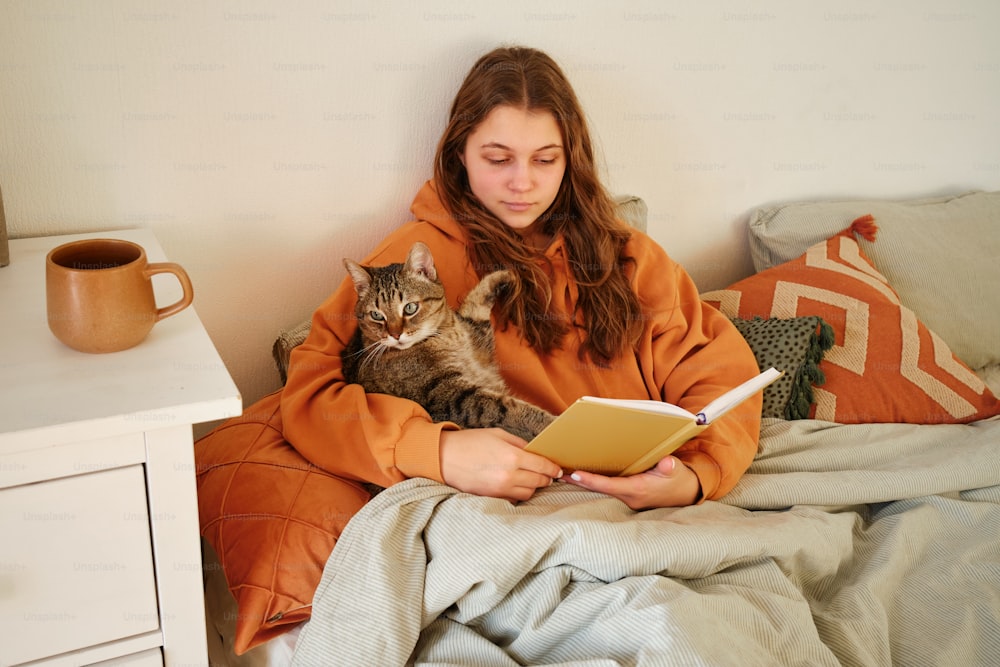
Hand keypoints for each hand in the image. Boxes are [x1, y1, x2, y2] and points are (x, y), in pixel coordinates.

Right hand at [440, 428, 563, 502]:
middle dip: (546, 478)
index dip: (554, 469)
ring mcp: (500, 489)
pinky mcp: (492, 497)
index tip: (558, 470)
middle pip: (539, 482)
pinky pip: (514, 499)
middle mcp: (509, 476)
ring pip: (528, 493)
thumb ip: (520, 444)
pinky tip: (516, 485)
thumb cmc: (470, 442)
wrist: (443, 458)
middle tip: (548, 474)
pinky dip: (519, 493)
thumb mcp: (498, 435)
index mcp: (512, 457)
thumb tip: (536, 453)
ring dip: (533, 486)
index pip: (543, 466)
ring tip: (531, 479)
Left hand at [565, 456, 699, 509]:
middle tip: (558, 471)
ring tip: (564, 471)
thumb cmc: (679, 480)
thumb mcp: (676, 471)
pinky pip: (607, 488)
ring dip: (585, 481)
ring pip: (601, 489)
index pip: (609, 485)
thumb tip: (666, 462)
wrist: (686, 493)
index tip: (574, 474)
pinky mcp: (628, 495)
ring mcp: (628, 497)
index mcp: (637, 489)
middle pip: (599, 488)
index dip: (591, 480)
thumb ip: (669, 467)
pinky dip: (594, 482)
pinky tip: (583, 475)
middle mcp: (629, 496)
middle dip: (580, 481)